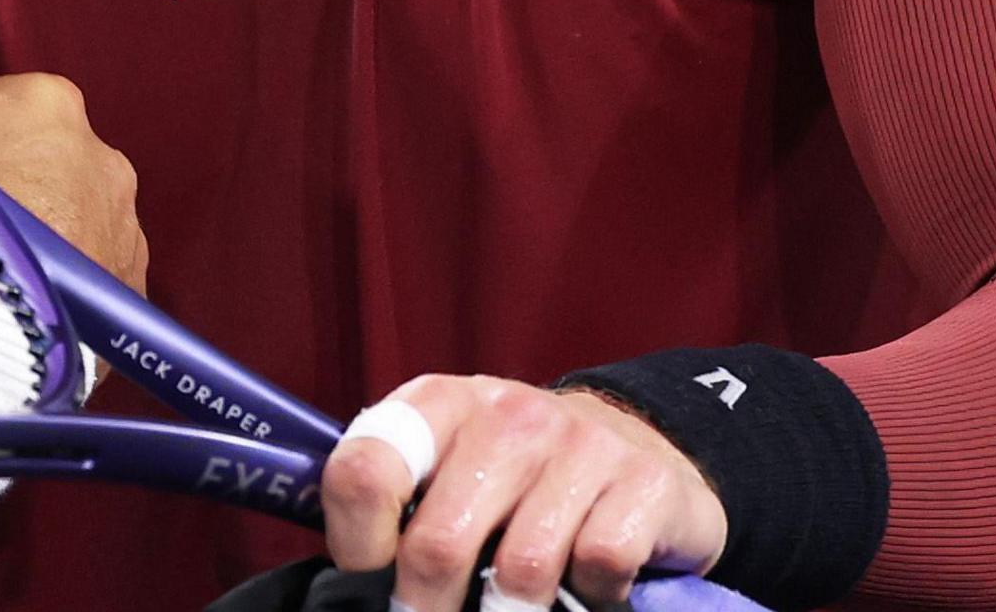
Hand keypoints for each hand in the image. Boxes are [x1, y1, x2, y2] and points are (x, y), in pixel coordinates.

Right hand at [0, 72, 145, 293]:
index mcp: (49, 103)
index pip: (0, 107)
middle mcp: (102, 155)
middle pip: (42, 166)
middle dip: (7, 190)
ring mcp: (122, 222)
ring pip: (72, 223)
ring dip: (39, 240)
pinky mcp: (131, 283)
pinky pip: (90, 279)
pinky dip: (61, 289)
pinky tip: (21, 307)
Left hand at [321, 376, 726, 611]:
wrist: (638, 440)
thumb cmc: (518, 473)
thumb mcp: (449, 464)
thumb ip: (401, 504)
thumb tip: (352, 583)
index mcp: (439, 404)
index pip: (364, 472)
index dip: (356, 546)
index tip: (370, 579)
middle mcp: (506, 413)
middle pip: (438, 545)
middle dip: (429, 609)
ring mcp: (580, 443)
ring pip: (522, 571)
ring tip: (509, 611)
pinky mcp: (644, 481)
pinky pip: (600, 565)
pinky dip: (591, 595)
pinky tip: (586, 583)